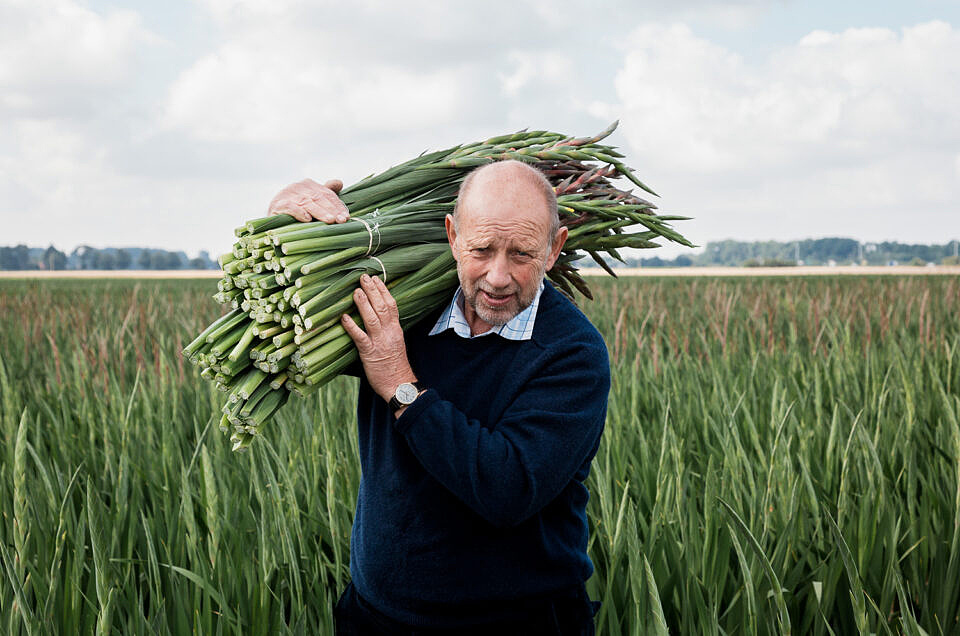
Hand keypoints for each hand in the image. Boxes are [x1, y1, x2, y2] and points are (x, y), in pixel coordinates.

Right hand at [267, 178, 349, 223]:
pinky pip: (290, 207)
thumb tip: (339, 182)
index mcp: (309, 184)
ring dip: (319, 212)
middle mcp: (299, 187)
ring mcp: (288, 194)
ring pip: (307, 203)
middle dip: (332, 210)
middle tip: (341, 220)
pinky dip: (299, 212)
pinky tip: (307, 219)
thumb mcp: (311, 201)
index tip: (346, 217)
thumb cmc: (295, 210)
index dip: (337, 206)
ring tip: (330, 220)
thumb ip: (325, 193)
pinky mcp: (277, 204)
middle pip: (319, 198)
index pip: (327, 195)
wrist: (272, 216)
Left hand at [341, 274, 416, 404]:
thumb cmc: (395, 365)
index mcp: (396, 329)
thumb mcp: (395, 343)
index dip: (383, 290)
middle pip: (382, 307)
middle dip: (373, 291)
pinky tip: (344, 318)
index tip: (376, 279)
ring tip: (355, 291)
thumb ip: (388, 329)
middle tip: (363, 277)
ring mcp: (380, 342)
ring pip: (372, 318)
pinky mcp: (370, 353)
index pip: (391, 305)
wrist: (399, 384)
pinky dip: (351, 326)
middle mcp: (389, 332)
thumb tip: (377, 317)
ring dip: (363, 303)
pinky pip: (360, 337)